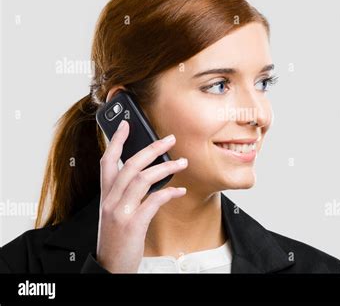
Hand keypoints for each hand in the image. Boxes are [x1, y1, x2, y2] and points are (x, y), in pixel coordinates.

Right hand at [96, 120, 187, 272]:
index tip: (127, 125)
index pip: (107, 161)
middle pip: (130, 165)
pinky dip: (169, 193)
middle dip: (152, 148)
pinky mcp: (133, 224)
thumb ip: (125, 193)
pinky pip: (153, 201)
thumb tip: (148, 174)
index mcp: (105, 195)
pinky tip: (179, 190)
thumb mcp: (114, 212)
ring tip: (182, 163)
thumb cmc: (116, 237)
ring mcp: (120, 212)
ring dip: (166, 168)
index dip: (116, 140)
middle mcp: (110, 200)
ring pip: (143, 179)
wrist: (109, 266)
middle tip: (170, 139)